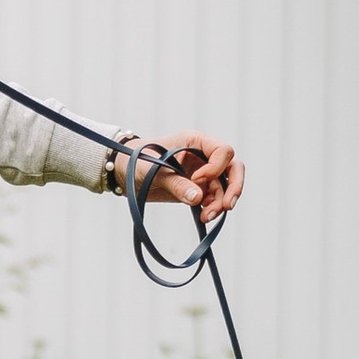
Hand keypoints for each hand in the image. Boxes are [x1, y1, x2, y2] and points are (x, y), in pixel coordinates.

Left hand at [127, 129, 242, 219]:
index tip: (197, 179)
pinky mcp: (197, 190)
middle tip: (228, 205)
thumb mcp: (155, 171)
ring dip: (219, 204)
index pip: (223, 151)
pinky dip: (212, 209)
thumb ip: (177, 184)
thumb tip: (199, 199)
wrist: (123, 172)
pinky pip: (213, 199)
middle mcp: (204, 156)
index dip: (216, 167)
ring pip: (224, 188)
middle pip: (233, 168)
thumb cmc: (137, 161)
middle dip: (234, 186)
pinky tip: (204, 217)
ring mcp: (202, 173)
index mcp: (195, 141)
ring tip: (207, 217)